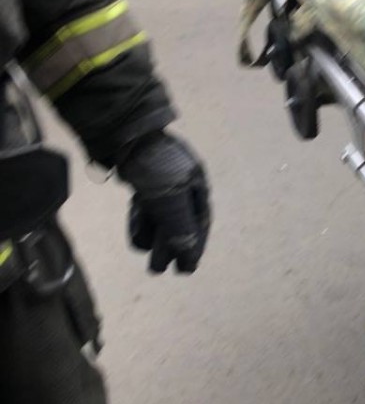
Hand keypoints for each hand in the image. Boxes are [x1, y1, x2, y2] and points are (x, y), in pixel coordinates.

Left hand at [116, 131, 210, 273]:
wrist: (124, 135)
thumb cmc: (154, 169)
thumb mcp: (171, 203)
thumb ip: (181, 231)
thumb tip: (189, 260)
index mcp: (198, 185)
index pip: (200, 223)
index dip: (193, 248)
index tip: (186, 268)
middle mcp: (183, 183)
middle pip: (178, 222)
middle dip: (168, 246)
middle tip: (158, 268)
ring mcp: (161, 181)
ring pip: (159, 216)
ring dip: (151, 233)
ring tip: (141, 246)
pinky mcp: (141, 180)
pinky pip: (145, 207)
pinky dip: (140, 219)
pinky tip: (134, 228)